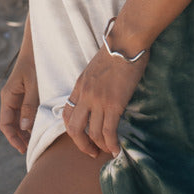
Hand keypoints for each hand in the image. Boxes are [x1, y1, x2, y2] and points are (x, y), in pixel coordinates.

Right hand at [0, 46, 38, 154]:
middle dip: (19, 138)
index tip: (24, 149)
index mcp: (8, 96)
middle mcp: (10, 97)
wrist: (38, 44)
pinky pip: (24, 111)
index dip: (13, 138)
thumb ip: (30, 105)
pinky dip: (30, 121)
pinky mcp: (25, 93)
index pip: (6, 124)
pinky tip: (40, 126)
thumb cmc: (36, 62)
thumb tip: (25, 128)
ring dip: (25, 130)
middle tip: (32, 149)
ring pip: (18, 119)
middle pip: (11, 124)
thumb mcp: (35, 85)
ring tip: (36, 141)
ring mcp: (17, 95)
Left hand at [63, 43, 147, 158]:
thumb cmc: (117, 50)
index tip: (82, 137)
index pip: (67, 113)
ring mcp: (98, 100)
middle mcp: (85, 95)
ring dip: (99, 146)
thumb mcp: (97, 68)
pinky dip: (111, 144)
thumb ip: (94, 83)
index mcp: (80, 85)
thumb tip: (101, 95)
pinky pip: (108, 132)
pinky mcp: (113, 104)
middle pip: (74, 129)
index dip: (72, 130)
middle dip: (81, 144)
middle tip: (91, 151)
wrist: (126, 42)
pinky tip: (117, 149)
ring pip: (92, 133)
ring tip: (107, 151)